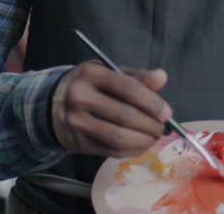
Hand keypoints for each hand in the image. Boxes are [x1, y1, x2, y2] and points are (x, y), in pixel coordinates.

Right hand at [51, 60, 171, 158]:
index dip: (151, 102)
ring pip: (118, 136)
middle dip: (150, 125)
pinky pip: (111, 150)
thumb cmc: (91, 86)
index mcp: (90, 73)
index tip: (167, 113)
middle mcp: (80, 96)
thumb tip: (162, 77)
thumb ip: (137, 77)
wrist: (56, 104)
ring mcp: (77, 121)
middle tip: (162, 129)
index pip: (127, 88)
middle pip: (124, 115)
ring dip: (143, 140)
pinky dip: (132, 150)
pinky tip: (141, 145)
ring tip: (153, 138)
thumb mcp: (111, 73)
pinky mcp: (78, 142)